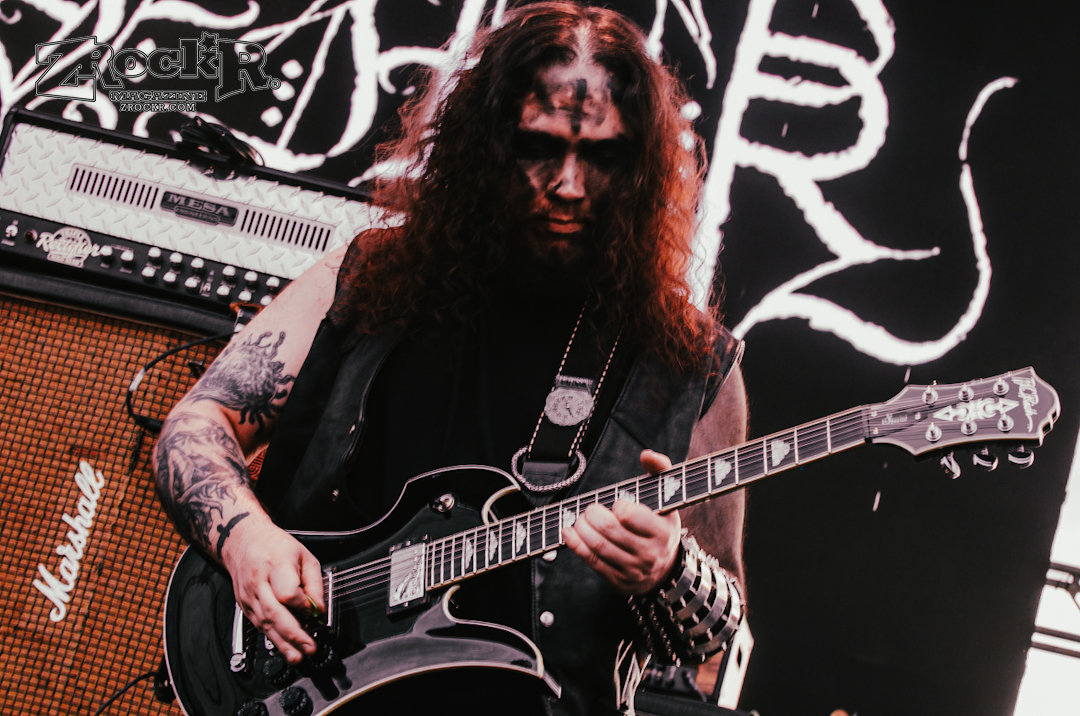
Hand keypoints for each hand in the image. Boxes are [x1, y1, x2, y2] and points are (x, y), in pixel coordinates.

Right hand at [221, 516, 324, 663]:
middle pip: (274, 612)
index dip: (302, 605)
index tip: (314, 611)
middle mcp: (259, 582)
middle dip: (294, 634)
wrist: (244, 542)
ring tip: (298, 656)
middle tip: (309, 647)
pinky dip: (273, 638)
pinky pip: (259, 625)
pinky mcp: (244, 606)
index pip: (287, 592)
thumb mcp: (304, 556)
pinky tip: (284, 648)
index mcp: (276, 564)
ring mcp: (248, 596)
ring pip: (265, 623)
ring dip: (282, 643)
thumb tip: (319, 609)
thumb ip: (314, 583)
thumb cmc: (276, 547)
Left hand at [563, 449, 681, 593]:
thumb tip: (646, 454)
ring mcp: (633, 570)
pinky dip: (575, 544)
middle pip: (609, 530)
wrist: (663, 569)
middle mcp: (649, 554)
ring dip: (581, 528)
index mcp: (663, 532)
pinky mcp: (618, 581)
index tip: (616, 503)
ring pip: (598, 546)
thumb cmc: (659, 526)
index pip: (630, 516)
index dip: (618, 506)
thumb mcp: (666, 499)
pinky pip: (591, 561)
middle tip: (590, 508)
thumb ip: (660, 470)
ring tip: (580, 518)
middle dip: (592, 515)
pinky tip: (569, 532)